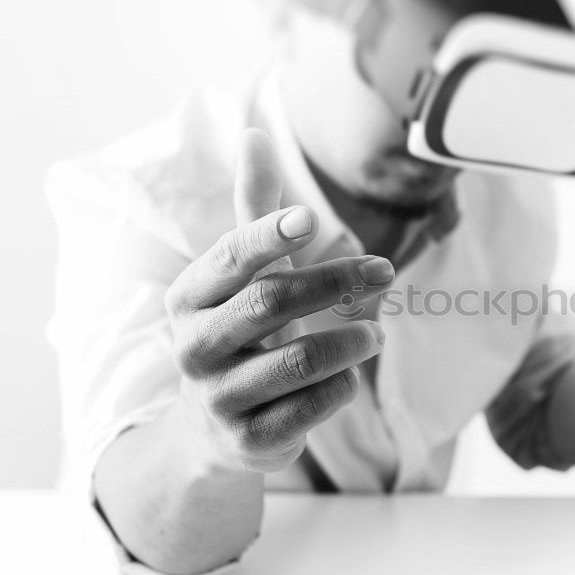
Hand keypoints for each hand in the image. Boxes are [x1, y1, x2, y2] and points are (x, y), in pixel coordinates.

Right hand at [163, 129, 394, 472]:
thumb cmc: (243, 331)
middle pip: (273, 302)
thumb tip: (255, 133)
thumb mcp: (246, 276)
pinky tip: (350, 375)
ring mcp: (218, 398)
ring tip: (376, 332)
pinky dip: (342, 386)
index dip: (269, 235)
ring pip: (300, 360)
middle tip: (385, 270)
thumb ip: (256, 211)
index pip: (232, 258)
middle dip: (337, 281)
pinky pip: (312, 407)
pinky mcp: (248, 440)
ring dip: (351, 341)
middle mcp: (194, 347)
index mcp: (189, 298)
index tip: (312, 219)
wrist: (216, 429)